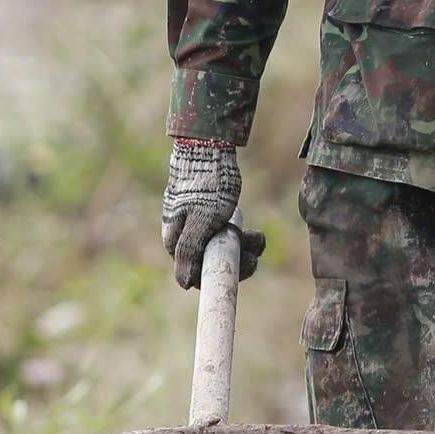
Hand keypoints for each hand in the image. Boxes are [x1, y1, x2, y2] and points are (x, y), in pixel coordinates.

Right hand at [160, 140, 265, 290]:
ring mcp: (198, 227)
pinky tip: (253, 231)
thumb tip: (184, 284)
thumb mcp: (200, 221)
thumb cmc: (205, 186)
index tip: (243, 267)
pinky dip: (242, 236)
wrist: (208, 149)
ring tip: (258, 238)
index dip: (221, 275)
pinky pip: (227, 236)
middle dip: (237, 261)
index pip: (197, 275)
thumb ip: (189, 252)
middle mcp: (185, 238)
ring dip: (243, 248)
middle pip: (212, 263)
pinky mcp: (211, 217)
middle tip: (255, 252)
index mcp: (177, 243)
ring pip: (223, 250)